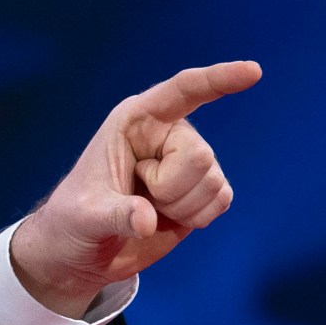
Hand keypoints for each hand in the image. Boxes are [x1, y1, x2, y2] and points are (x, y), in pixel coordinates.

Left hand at [12, 61, 262, 317]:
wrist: (82, 252)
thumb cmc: (72, 221)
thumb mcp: (84, 217)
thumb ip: (116, 214)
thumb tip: (148, 221)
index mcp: (134, 121)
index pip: (182, 91)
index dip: (218, 80)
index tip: (252, 72)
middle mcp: (167, 134)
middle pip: (199, 155)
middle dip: (169, 188)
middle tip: (137, 193)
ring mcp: (187, 163)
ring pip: (213, 181)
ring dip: (180, 207)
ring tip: (147, 207)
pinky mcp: (201, 191)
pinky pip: (222, 200)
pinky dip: (197, 217)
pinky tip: (168, 218)